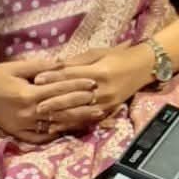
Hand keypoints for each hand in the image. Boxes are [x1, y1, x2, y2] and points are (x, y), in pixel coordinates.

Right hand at [0, 56, 98, 143]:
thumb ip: (41, 66)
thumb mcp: (17, 66)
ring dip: (76, 122)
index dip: (78, 87)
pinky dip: (56, 134)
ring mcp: (23, 127)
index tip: (93, 84)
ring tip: (93, 117)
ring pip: (56, 126)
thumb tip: (64, 64)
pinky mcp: (18, 134)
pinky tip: (70, 129)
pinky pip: (41, 138)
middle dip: (83, 106)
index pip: (59, 91)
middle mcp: (28, 113)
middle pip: (62, 110)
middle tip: (101, 102)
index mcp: (28, 95)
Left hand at [32, 44, 153, 134]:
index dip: (53, 78)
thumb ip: (76, 62)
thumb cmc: (118, 56)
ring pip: (79, 111)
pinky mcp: (108, 110)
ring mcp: (107, 102)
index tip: (37, 80)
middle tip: (35, 105)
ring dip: (61, 115)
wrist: (143, 66)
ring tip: (43, 118)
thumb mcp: (97, 53)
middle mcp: (103, 89)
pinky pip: (88, 119)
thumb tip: (54, 65)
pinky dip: (72, 123)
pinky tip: (59, 126)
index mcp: (99, 71)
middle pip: (73, 97)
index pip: (71, 76)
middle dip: (53, 101)